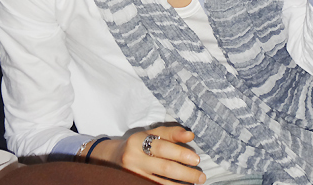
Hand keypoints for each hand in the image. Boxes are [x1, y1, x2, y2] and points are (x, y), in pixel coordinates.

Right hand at [90, 125, 205, 183]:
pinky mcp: (131, 184)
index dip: (180, 152)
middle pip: (164, 167)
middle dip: (185, 173)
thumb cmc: (138, 143)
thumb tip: (191, 136)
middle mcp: (133, 158)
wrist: (112, 158)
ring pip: (160, 183)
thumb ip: (171, 133)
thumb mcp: (151, 134)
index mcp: (138, 141)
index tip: (197, 158)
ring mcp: (131, 174)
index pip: (162, 146)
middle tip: (201, 176)